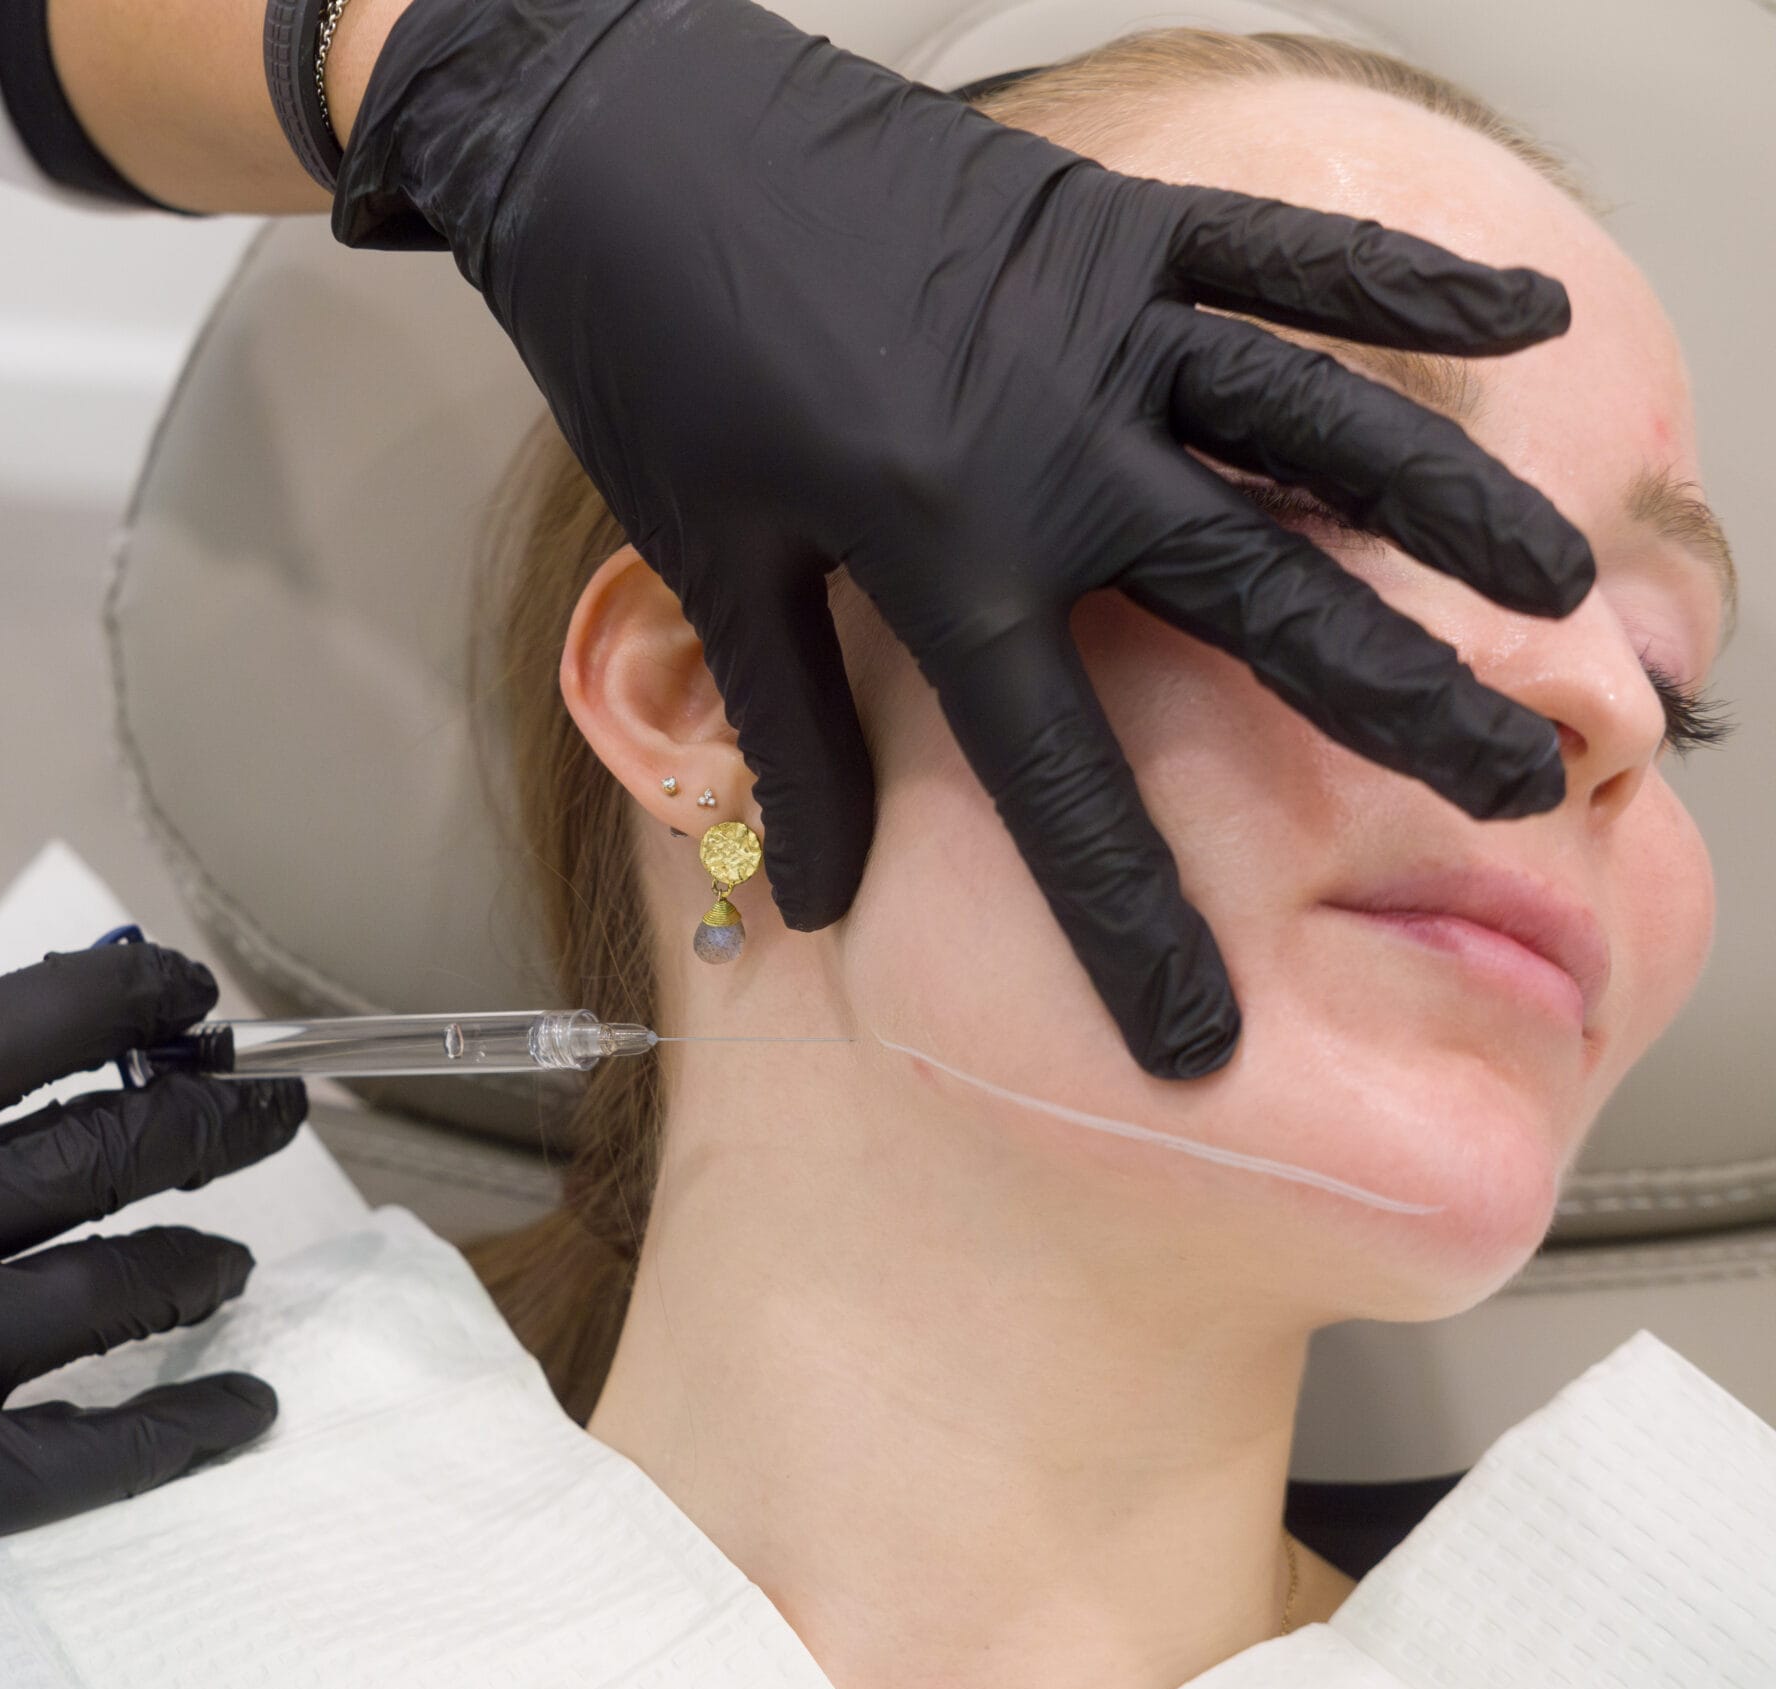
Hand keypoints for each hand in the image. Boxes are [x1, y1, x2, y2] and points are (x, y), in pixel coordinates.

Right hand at [0, 944, 304, 1688]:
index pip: (13, 1030)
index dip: (123, 998)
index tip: (189, 995)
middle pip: (101, 1144)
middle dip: (210, 1118)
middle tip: (269, 1111)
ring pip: (122, 1281)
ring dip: (202, 1259)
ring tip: (234, 1256)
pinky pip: (108, 1446)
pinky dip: (195, 1422)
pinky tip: (249, 1404)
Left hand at [334, 0, 1590, 1076]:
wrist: (625, 143)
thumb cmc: (653, 355)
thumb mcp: (709, 560)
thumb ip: (793, 731)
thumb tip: (822, 901)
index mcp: (942, 557)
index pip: (1061, 780)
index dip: (1129, 925)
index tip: (1198, 1046)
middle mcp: (1052, 448)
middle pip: (1259, 603)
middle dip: (1393, 706)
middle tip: (1515, 790)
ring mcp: (1096, 324)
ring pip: (1312, 430)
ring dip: (1444, 510)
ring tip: (1561, 594)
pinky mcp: (1108, 220)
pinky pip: (1281, 255)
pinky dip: (1399, 280)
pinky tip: (1517, 310)